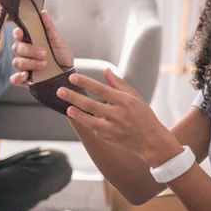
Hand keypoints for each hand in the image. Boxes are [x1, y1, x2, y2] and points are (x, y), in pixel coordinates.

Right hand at [10, 10, 73, 85]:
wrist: (68, 74)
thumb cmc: (61, 56)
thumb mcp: (58, 41)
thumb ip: (49, 28)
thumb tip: (44, 13)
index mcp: (31, 41)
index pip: (18, 35)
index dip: (18, 33)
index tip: (22, 33)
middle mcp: (25, 53)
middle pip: (17, 48)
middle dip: (30, 51)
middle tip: (43, 53)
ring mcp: (24, 66)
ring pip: (16, 62)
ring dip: (29, 63)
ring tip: (43, 64)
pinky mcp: (25, 79)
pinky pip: (15, 79)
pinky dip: (18, 77)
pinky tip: (26, 75)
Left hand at [56, 69, 181, 163]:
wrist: (151, 140)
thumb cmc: (143, 114)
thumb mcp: (134, 96)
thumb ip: (118, 84)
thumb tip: (106, 70)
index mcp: (125, 101)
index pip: (101, 90)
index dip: (86, 83)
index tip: (73, 77)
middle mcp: (118, 115)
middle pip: (91, 105)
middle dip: (74, 97)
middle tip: (60, 90)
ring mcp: (112, 128)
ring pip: (89, 121)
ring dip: (77, 114)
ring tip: (67, 107)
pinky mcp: (107, 138)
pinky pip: (94, 128)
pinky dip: (86, 121)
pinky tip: (80, 115)